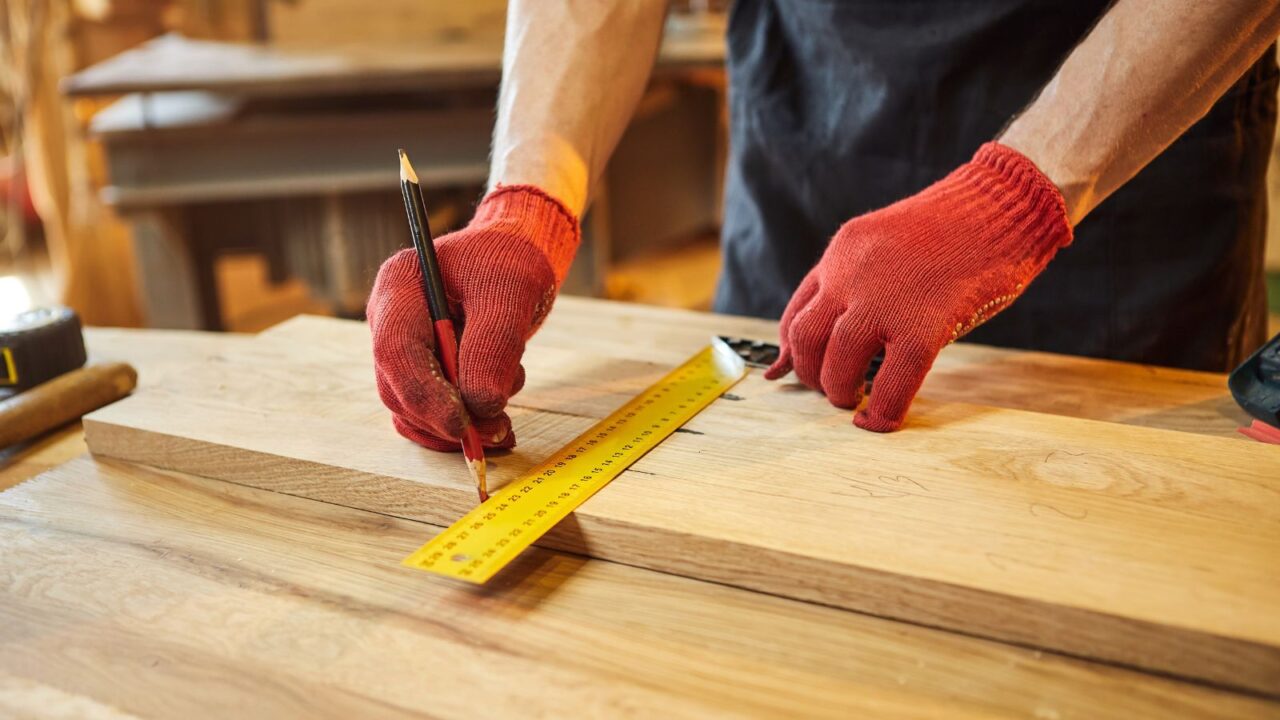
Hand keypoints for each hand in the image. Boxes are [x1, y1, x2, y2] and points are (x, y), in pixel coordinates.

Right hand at [368, 185, 578, 450]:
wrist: (513, 257)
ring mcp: (403, 349)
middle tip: (498, 430)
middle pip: (399, 388)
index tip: (464, 424)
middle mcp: (391, 320)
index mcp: (400, 285)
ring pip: (415, 409)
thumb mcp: (512, 292)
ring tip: (506, 422)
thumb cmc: (510, 261)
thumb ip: (495, 345)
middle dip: (447, 418)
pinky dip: (464, 427)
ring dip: (461, 425)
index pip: (396, 351)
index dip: (426, 394)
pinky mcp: (422, 371)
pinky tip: (499, 427)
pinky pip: (431, 414)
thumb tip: (482, 406)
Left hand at [765, 143, 1072, 431]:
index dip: (793, 353)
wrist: (1006, 202)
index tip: (803, 373)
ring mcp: (884, 299)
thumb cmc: (958, 227)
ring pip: (837, 363)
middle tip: (835, 390)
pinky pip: (893, 382)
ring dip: (840, 392)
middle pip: (805, 340)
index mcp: (842, 252)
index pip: (797, 313)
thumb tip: (840, 334)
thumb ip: (860, 282)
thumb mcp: (890, 244)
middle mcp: (850, 274)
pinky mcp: (924, 323)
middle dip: (812, 376)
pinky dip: (883, 411)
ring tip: (857, 401)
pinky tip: (882, 421)